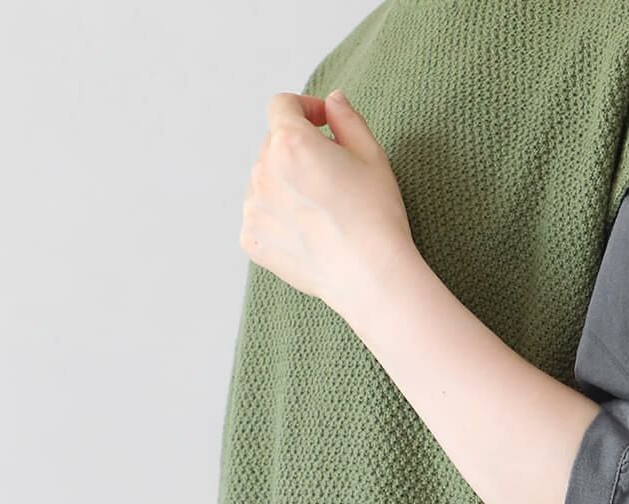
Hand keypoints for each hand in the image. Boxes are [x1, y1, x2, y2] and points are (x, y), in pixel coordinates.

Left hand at [239, 89, 417, 320]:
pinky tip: (308, 234)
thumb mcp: (372, 156)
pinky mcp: (251, 238)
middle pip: (272, 144)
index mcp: (291, 142)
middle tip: (331, 177)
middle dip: (297, 150)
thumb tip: (332, 101)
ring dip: (286, 184)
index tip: (324, 124)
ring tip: (320, 211)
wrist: (369, 276)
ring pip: (265, 181)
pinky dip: (278, 218)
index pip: (282, 105)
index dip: (305, 108)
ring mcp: (253, 206)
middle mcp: (263, 170)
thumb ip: (347, 119)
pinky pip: (260, 216)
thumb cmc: (377, 216)